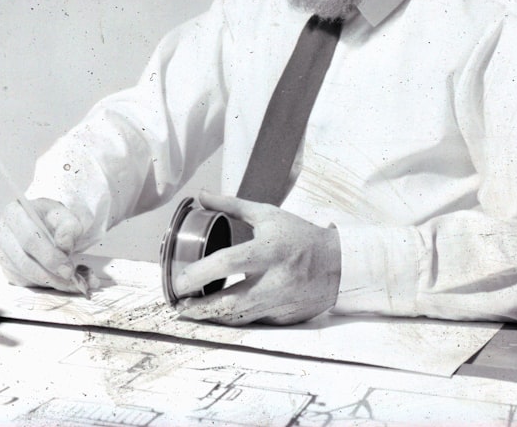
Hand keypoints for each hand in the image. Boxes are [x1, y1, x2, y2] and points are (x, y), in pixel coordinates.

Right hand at [0, 198, 86, 291]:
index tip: (69, 267)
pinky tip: (58, 280)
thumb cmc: (56, 219)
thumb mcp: (66, 216)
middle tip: (70, 277)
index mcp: (14, 212)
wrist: (50, 225)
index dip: (49, 256)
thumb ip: (68, 227)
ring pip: (23, 274)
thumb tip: (64, 244)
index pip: (29, 238)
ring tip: (69, 281)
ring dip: (48, 281)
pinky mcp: (5, 268)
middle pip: (24, 260)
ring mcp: (1, 252)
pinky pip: (22, 282)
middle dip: (49, 272)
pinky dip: (42, 284)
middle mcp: (1, 232)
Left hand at [173, 191, 340, 325]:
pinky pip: (253, 321)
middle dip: (198, 308)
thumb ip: (231, 205)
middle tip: (178, 304)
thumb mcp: (267, 215)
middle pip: (228, 303)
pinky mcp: (283, 318)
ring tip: (192, 310)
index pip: (227, 263)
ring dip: (211, 317)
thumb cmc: (299, 236)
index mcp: (268, 250)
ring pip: (237, 319)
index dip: (198, 274)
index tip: (179, 280)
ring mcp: (279, 303)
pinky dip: (234, 319)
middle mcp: (274, 280)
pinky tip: (220, 313)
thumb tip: (202, 195)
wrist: (338, 264)